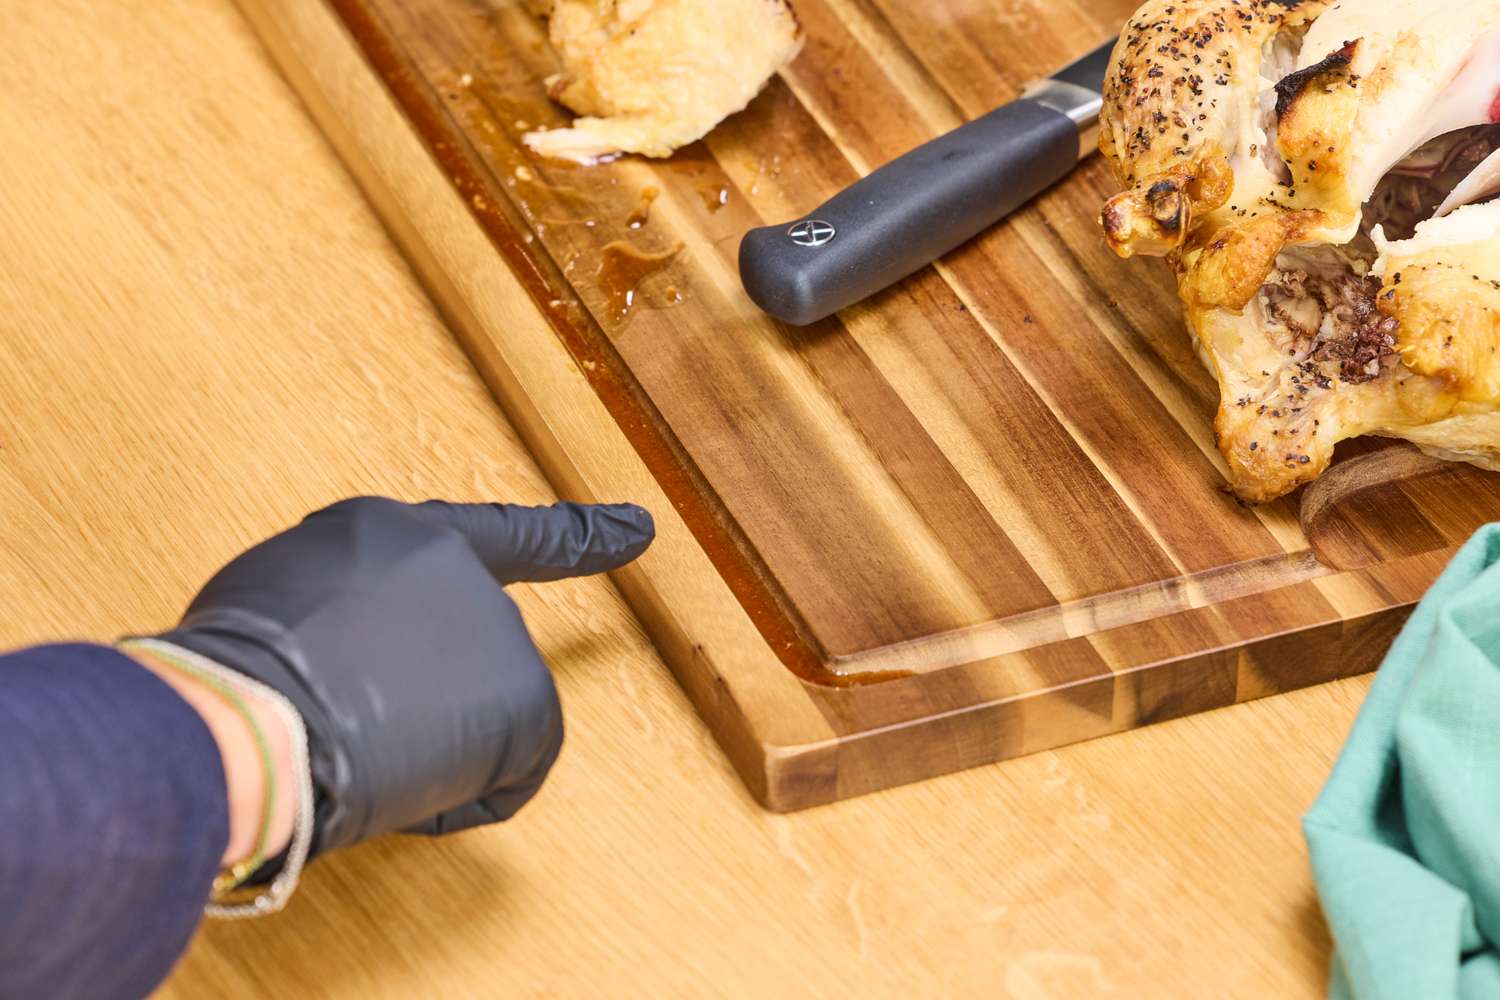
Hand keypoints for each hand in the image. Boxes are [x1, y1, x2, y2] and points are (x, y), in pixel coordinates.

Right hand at [155, 496, 653, 858]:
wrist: (255, 716)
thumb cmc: (233, 670)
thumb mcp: (278, 599)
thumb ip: (346, 610)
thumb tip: (363, 667)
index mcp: (395, 533)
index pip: (502, 535)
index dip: (575, 535)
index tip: (641, 529)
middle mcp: (463, 570)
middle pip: (459, 659)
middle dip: (414, 702)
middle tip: (344, 720)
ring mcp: (500, 633)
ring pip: (475, 719)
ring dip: (422, 745)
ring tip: (354, 742)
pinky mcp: (526, 702)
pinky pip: (498, 776)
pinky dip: (453, 797)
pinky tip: (400, 787)